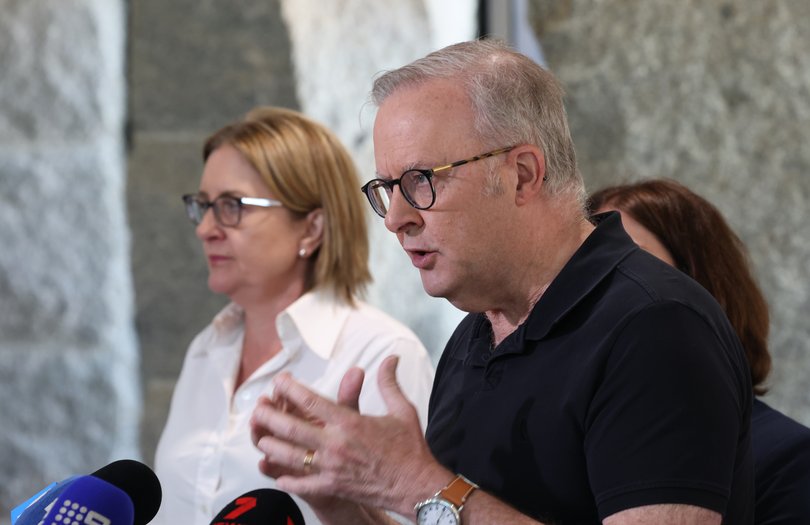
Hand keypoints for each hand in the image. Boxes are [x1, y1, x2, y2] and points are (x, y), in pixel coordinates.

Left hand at [250, 355, 446, 516]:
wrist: (416, 485)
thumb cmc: (410, 447)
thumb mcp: (402, 410)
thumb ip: (389, 382)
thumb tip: (391, 358)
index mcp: (350, 422)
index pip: (311, 401)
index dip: (290, 389)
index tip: (279, 381)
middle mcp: (336, 444)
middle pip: (292, 429)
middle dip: (270, 417)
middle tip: (257, 409)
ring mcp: (332, 468)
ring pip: (291, 457)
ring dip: (272, 447)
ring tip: (261, 439)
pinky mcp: (333, 487)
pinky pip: (303, 485)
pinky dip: (289, 480)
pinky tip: (278, 475)